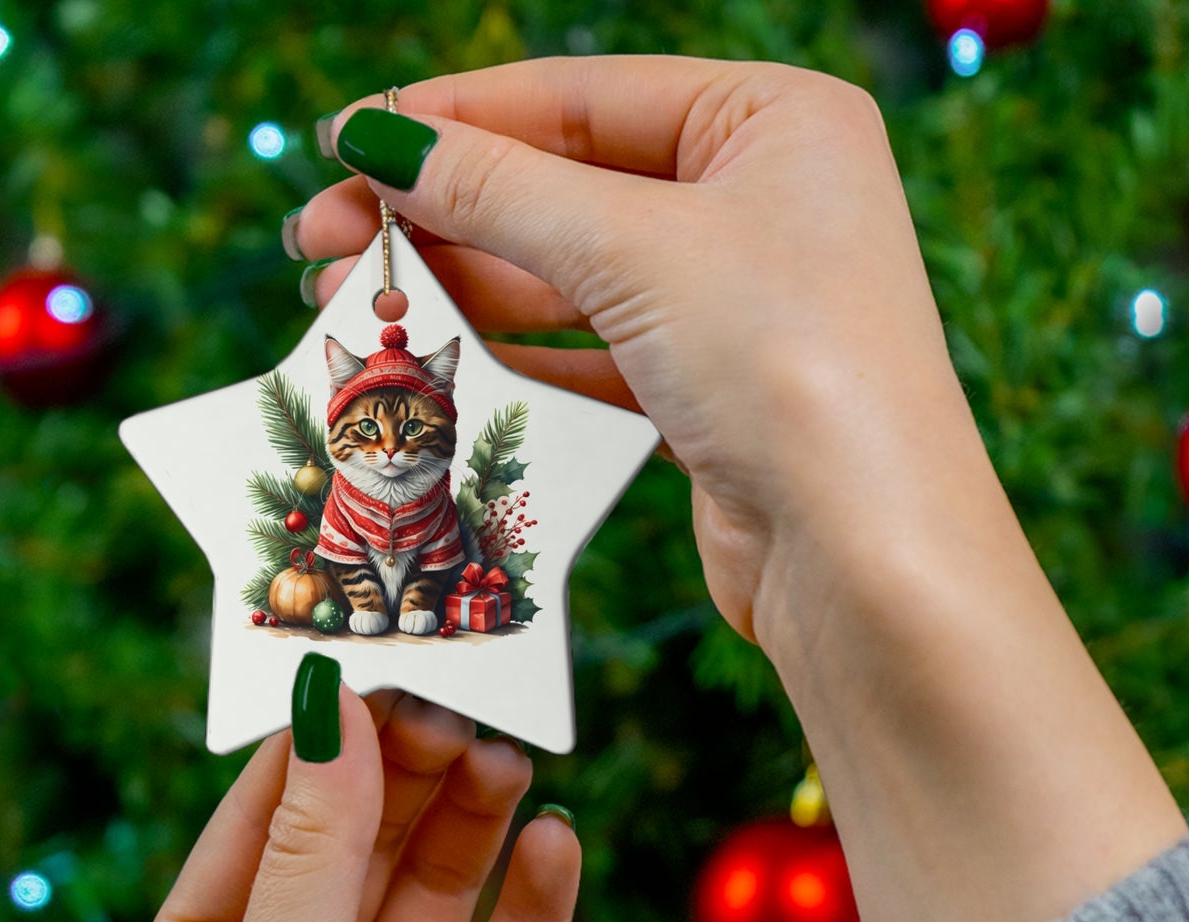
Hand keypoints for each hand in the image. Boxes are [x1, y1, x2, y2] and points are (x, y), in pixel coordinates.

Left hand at [125, 688, 578, 921]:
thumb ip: (309, 853)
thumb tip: (329, 710)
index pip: (269, 812)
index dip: (324, 738)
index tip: (381, 661)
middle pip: (364, 839)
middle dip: (409, 770)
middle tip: (464, 706)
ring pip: (440, 886)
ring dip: (474, 820)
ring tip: (510, 759)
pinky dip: (536, 903)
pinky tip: (558, 845)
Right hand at [293, 60, 1187, 921]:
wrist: (866, 558)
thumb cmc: (789, 367)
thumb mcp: (633, 250)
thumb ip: (499, 190)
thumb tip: (380, 139)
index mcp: (774, 122)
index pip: (581, 96)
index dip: (454, 119)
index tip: (344, 143)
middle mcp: (762, 202)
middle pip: (567, 187)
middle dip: (441, 214)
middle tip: (323, 242)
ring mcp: (738, 304)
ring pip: (572, 278)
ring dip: (464, 289)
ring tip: (354, 304)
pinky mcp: (711, 393)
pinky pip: (593, 353)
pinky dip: (515, 355)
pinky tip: (438, 358)